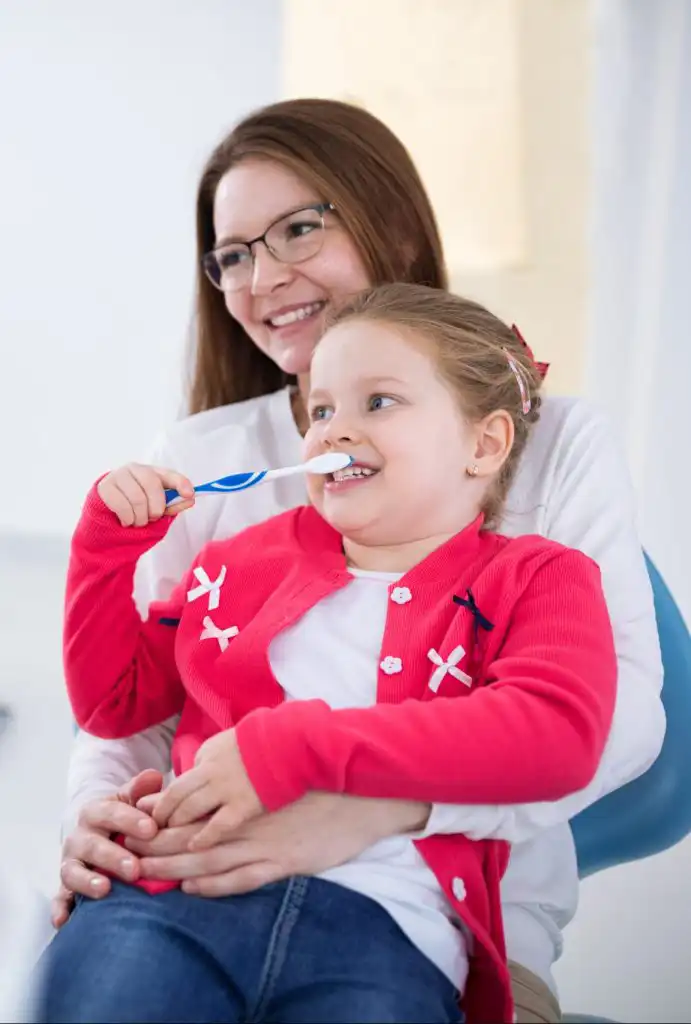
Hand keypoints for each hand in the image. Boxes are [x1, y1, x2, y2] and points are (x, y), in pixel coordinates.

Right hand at [51, 769, 162, 927]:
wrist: (99, 834)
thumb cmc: (123, 818)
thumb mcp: (130, 800)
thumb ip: (140, 790)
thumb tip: (153, 776)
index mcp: (96, 812)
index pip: (111, 813)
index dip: (130, 820)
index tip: (152, 829)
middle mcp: (80, 837)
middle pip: (92, 845)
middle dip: (113, 856)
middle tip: (135, 868)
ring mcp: (71, 862)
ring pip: (73, 871)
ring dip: (87, 881)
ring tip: (105, 889)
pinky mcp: (66, 886)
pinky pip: (60, 898)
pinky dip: (59, 909)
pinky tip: (64, 920)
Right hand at [97, 463, 194, 526]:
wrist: (106, 515)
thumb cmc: (136, 509)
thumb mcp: (157, 507)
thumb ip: (173, 504)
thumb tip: (190, 499)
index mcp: (152, 472)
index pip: (169, 474)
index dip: (181, 483)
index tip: (189, 494)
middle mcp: (135, 469)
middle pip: (152, 484)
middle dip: (156, 507)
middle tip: (153, 518)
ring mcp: (118, 476)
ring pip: (137, 498)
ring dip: (141, 517)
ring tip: (138, 522)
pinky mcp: (105, 487)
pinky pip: (122, 506)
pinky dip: (128, 519)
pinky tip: (126, 521)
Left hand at [126, 793, 430, 896]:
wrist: (360, 795)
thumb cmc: (319, 779)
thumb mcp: (278, 767)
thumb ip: (247, 771)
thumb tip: (217, 766)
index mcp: (244, 790)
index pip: (192, 802)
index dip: (161, 814)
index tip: (136, 821)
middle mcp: (247, 815)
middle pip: (190, 832)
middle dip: (155, 844)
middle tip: (127, 853)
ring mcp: (264, 840)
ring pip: (208, 857)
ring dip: (173, 868)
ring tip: (145, 875)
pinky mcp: (283, 861)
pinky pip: (242, 877)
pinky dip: (215, 885)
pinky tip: (193, 889)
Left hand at [151, 730, 262, 847]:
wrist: (290, 745)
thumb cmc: (258, 748)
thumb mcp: (225, 747)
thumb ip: (205, 764)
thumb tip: (185, 779)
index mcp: (207, 759)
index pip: (175, 787)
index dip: (160, 807)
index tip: (152, 821)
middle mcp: (212, 773)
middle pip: (175, 800)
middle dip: (160, 820)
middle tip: (150, 838)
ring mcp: (228, 789)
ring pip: (191, 813)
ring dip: (175, 831)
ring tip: (168, 846)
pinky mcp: (246, 805)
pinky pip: (219, 825)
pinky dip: (203, 837)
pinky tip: (195, 847)